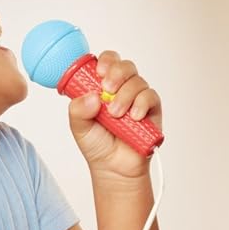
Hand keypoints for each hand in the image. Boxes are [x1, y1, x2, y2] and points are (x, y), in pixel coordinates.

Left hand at [67, 51, 160, 175]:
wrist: (114, 168)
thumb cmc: (97, 144)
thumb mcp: (78, 126)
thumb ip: (77, 109)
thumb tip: (93, 96)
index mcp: (102, 87)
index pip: (107, 62)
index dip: (105, 61)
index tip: (99, 73)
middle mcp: (122, 89)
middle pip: (125, 66)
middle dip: (116, 74)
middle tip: (107, 91)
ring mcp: (138, 98)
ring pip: (137, 81)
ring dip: (125, 95)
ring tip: (115, 114)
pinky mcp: (151, 110)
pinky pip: (150, 96)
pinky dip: (141, 103)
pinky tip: (134, 116)